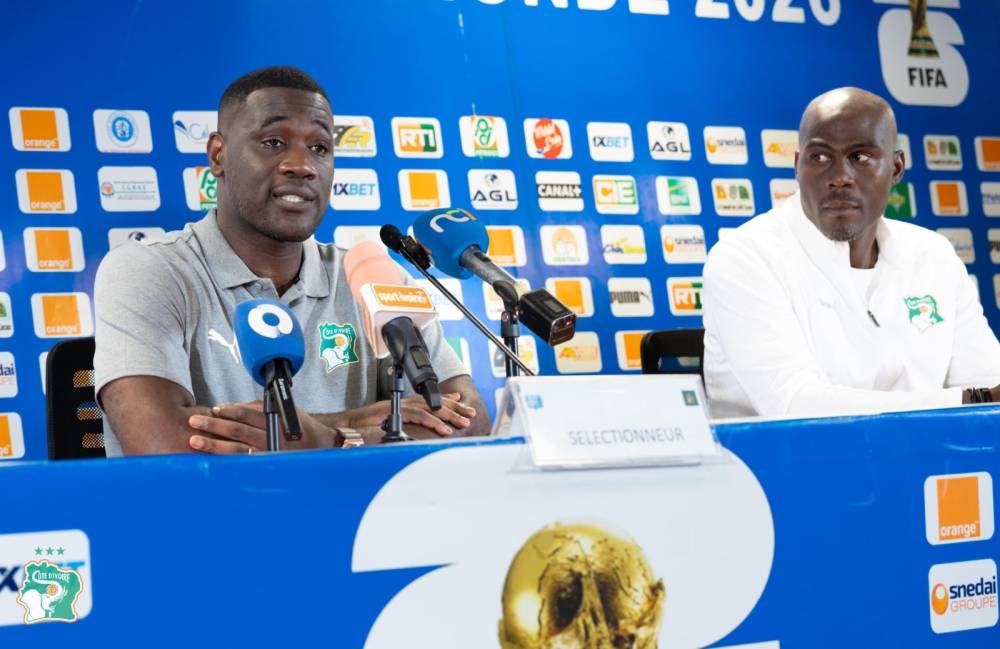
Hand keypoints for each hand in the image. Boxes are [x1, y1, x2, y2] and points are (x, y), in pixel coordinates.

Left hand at [187, 401, 334, 453]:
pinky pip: (243, 464)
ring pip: (236, 450)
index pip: (247, 414)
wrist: (323, 450)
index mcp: (276, 422)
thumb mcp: (289, 412)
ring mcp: (268, 455)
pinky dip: (226, 462)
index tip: (214, 410)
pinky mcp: (266, 466)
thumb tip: (240, 407)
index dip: (229, 411)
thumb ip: (265, 409)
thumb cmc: (304, 429)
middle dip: (214, 426)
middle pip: (237, 431)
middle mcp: (271, 438)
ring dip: (214, 445)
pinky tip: (211, 461)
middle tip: (194, 421)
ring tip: (196, 441)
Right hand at [347, 392, 476, 436]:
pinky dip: (433, 422)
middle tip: (469, 413)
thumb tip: (409, 438)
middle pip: (431, 401)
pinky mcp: (394, 413)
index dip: (444, 400)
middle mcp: (400, 403)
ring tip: (462, 422)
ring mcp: (397, 406)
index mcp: (399, 405)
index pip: (426, 400)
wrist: (341, 428)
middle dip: (453, 407)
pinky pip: (418, 416)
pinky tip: (445, 429)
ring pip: (429, 407)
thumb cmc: (357, 430)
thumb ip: (396, 429)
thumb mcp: (381, 429)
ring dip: (448, 415)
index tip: (459, 401)